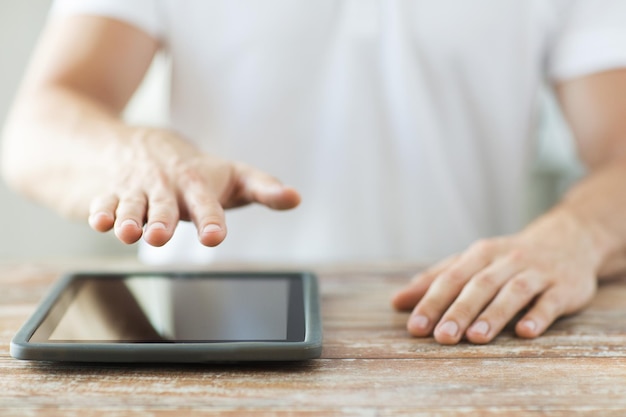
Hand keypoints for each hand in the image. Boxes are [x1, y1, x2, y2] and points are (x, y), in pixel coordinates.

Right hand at [87, 128, 299, 246]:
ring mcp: (137, 189)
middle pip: (165, 205)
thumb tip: (296, 198)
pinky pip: (103, 202)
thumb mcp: (231, 176)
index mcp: (199, 184)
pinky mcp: (110, 193)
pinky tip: (100, 221)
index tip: (213, 237)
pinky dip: (101, 212)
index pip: (208, 203)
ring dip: (130, 218)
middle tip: (160, 236)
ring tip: (129, 232)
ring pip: (132, 204)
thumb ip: (262, 188)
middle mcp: (168, 186)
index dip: (212, 219)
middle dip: (162, 220)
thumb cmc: (194, 171)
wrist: (138, 145)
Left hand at [391, 213, 600, 343]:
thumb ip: (436, 280)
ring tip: (476, 337)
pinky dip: (538, 316)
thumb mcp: (472, 262)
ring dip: (494, 314)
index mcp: (480, 254)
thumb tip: (396, 301)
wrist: (568, 240)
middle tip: (442, 336)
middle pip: (479, 285)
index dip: (432, 302)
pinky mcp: (564, 288)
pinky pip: (550, 301)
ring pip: (513, 292)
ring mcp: (537, 272)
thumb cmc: (507, 258)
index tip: (415, 328)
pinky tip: (524, 332)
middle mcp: (507, 260)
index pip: (451, 278)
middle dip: (459, 310)